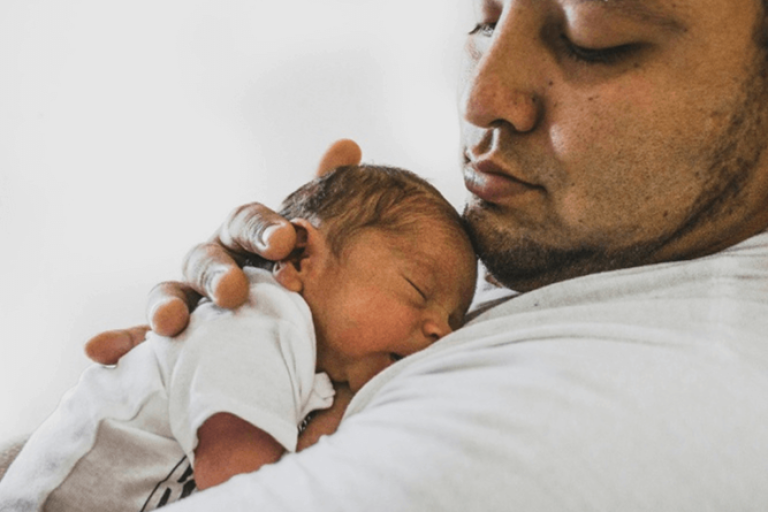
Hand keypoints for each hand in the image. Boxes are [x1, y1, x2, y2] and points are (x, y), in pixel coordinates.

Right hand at [85, 139, 361, 364]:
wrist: (297, 333)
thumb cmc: (298, 277)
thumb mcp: (315, 243)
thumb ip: (325, 197)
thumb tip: (346, 145)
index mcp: (246, 238)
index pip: (249, 223)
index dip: (264, 229)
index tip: (287, 240)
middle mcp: (213, 263)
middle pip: (206, 258)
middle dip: (218, 273)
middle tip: (235, 291)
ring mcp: (191, 299)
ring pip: (171, 293)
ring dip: (166, 304)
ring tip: (170, 321)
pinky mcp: (177, 340)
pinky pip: (142, 340)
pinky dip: (121, 342)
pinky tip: (98, 350)